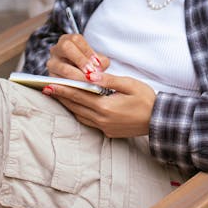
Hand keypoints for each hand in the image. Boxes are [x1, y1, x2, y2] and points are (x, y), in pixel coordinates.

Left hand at [42, 73, 156, 137]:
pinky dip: (80, 113)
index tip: (50, 84)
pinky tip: (77, 107)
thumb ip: (109, 80)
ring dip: (69, 106)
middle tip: (48, 89)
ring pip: (80, 115)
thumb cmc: (146, 99)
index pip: (79, 95)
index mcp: (106, 106)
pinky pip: (89, 122)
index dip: (63, 89)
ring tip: (59, 97)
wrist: (159, 120)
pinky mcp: (108, 131)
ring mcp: (104, 127)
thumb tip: (91, 76)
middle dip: (62, 97)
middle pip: (76, 106)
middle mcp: (102, 119)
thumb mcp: (129, 84)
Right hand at [47, 34, 109, 82]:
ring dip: (77, 75)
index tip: (96, 63)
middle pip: (66, 47)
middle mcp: (57, 49)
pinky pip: (59, 82)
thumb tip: (99, 67)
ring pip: (62, 67)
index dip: (87, 51)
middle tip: (91, 72)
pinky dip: (71, 86)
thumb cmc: (90, 65)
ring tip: (89, 82)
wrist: (80, 77)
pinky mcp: (51, 78)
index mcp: (68, 40)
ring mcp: (52, 63)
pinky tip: (81, 90)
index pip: (76, 39)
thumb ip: (101, 62)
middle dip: (80, 60)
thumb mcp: (97, 60)